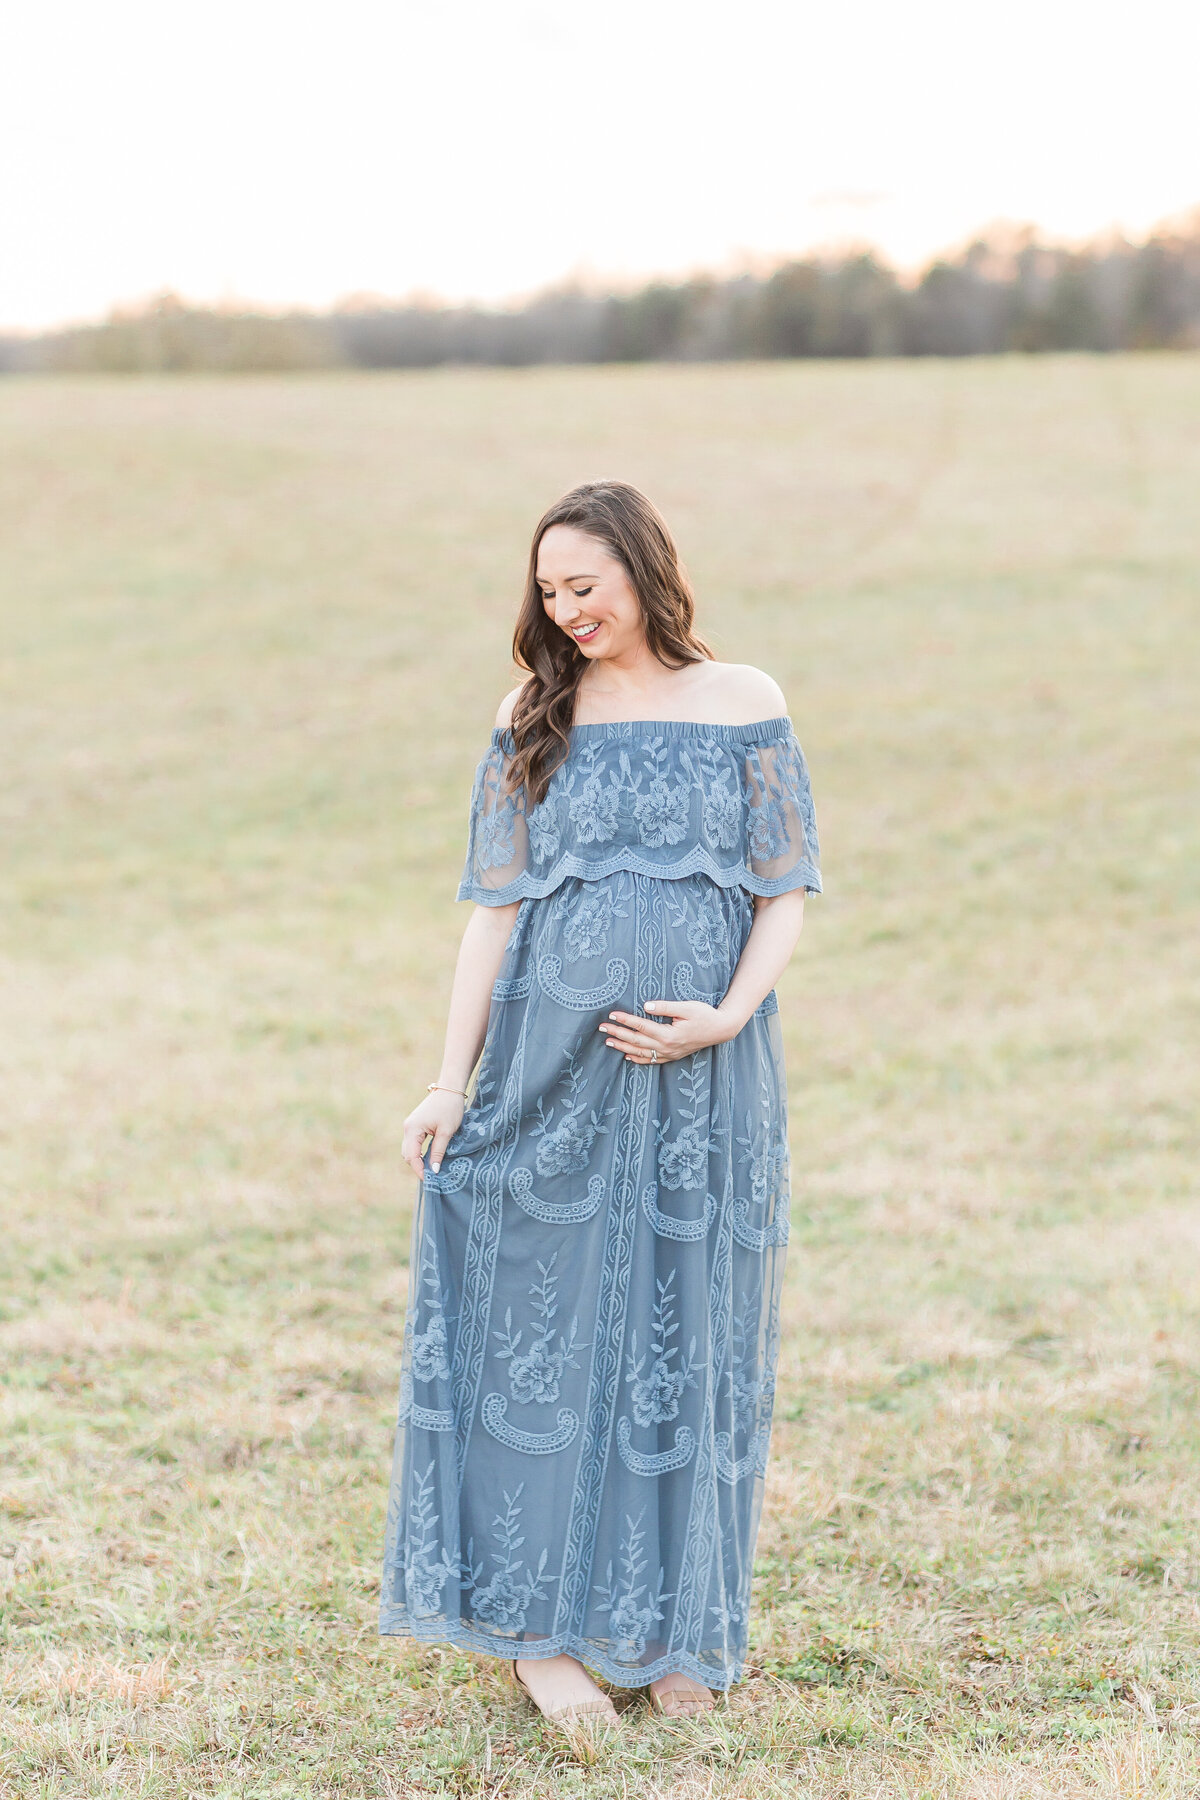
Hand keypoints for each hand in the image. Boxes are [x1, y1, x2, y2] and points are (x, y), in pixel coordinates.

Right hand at [401, 1090, 465, 1178]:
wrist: (450, 1088)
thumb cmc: (450, 1108)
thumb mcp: (446, 1132)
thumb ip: (438, 1152)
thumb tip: (433, 1170)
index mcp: (412, 1129)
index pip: (412, 1156)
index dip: (419, 1170)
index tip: (430, 1180)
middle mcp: (407, 1128)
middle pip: (407, 1154)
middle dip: (417, 1166)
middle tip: (431, 1176)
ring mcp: (410, 1125)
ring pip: (409, 1149)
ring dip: (417, 1160)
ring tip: (431, 1169)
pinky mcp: (414, 1124)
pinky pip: (413, 1143)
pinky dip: (418, 1152)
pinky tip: (429, 1157)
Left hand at [597, 999, 737, 1064]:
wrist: (721, 1029)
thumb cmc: (704, 1014)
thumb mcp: (687, 1007)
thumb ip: (666, 1007)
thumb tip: (646, 1005)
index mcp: (669, 1034)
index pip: (641, 1026)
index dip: (625, 1020)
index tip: (612, 1014)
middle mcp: (667, 1047)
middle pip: (636, 1041)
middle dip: (618, 1034)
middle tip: (602, 1028)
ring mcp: (670, 1054)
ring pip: (641, 1052)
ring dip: (623, 1047)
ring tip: (608, 1042)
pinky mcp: (673, 1056)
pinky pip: (652, 1061)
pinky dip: (638, 1059)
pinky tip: (628, 1056)